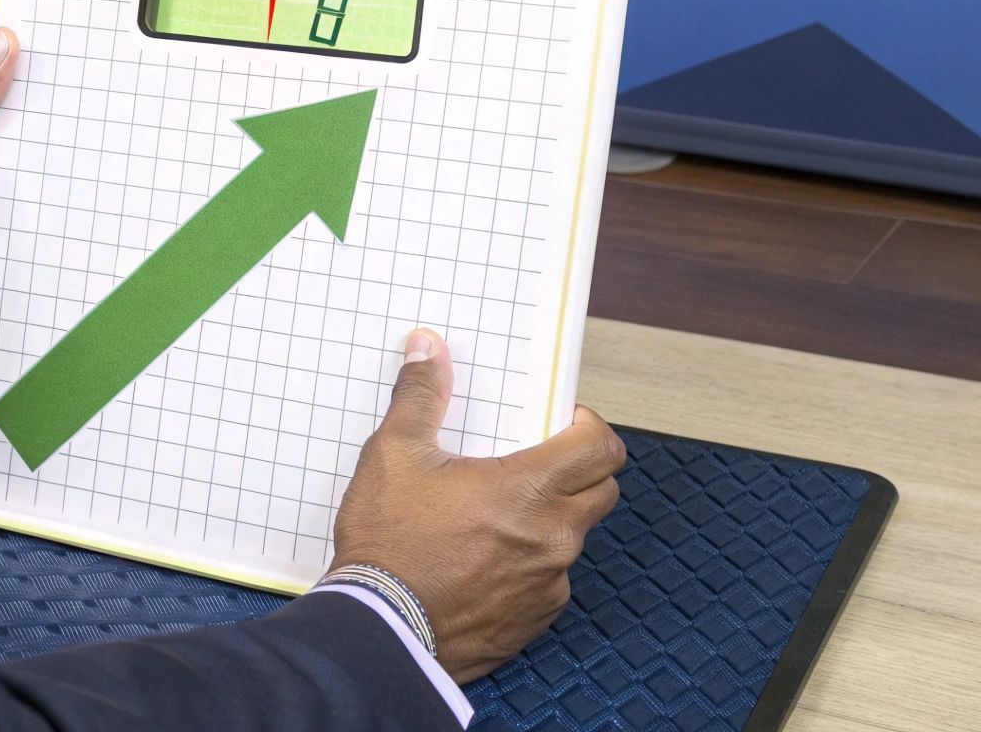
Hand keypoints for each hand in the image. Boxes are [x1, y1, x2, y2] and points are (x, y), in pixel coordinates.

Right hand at [329, 329, 625, 682]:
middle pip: (602, 490)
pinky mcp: (534, 620)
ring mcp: (547, 583)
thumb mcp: (395, 455)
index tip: (562, 423)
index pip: (602, 448)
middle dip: (580, 470)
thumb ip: (421, 397)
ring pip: (574, 538)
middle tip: (537, 463)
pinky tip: (487, 561)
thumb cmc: (388, 546)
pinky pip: (550, 581)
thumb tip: (428, 349)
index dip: (589, 428)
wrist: (378, 631)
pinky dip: (530, 565)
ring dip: (553, 520)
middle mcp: (552, 538)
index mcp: (529, 490)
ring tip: (502, 515)